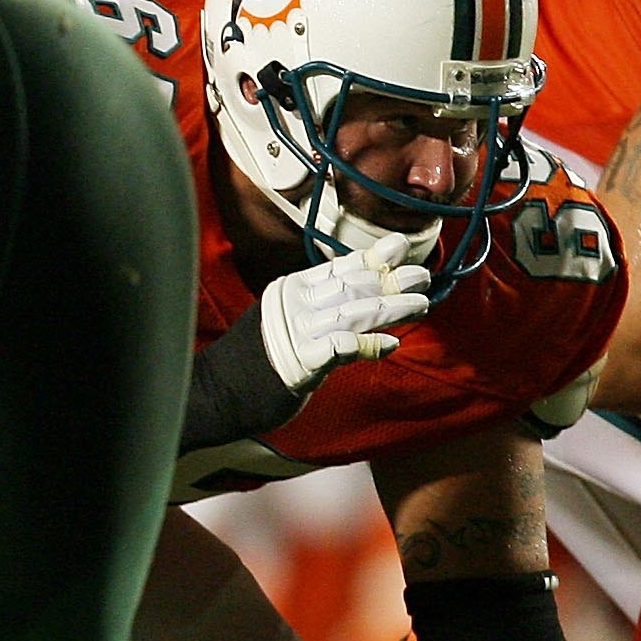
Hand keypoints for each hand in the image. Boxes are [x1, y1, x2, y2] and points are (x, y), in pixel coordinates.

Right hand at [256, 235, 432, 392]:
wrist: (218, 393)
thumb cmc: (259, 359)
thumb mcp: (289, 321)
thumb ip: (322, 307)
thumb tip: (368, 293)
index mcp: (289, 290)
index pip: (338, 269)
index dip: (371, 258)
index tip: (399, 248)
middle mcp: (293, 305)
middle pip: (350, 287)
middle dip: (390, 280)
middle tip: (421, 276)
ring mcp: (296, 332)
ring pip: (352, 312)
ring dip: (390, 308)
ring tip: (419, 304)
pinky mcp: (300, 363)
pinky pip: (341, 348)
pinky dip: (368, 345)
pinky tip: (389, 345)